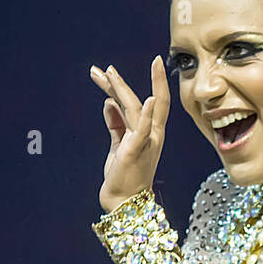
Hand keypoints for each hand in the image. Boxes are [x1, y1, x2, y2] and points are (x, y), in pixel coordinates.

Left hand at [89, 57, 169, 212]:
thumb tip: (107, 102)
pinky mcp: (135, 150)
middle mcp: (152, 135)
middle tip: (106, 68)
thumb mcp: (118, 145)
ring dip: (121, 89)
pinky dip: (148, 113)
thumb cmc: (123, 175)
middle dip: (123, 82)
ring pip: (135, 108)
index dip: (156, 81)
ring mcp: (146, 142)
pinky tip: (150, 99)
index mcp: (149, 133)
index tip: (154, 61)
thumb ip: (115, 124)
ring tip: (106, 73)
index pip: (155, 101)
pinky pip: (142, 129)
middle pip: (141, 100)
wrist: (123, 202)